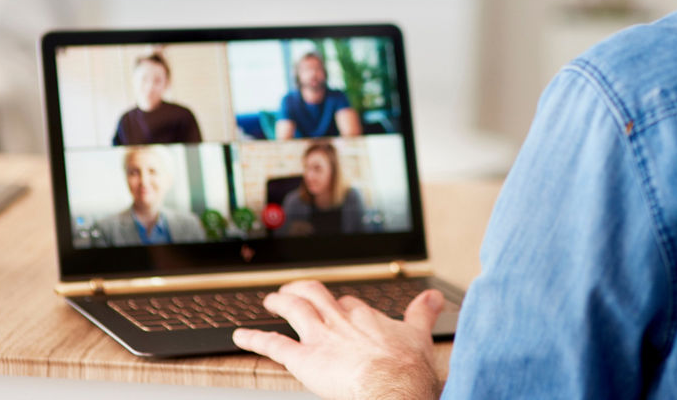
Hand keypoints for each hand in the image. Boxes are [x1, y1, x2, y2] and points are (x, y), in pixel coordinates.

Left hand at [233, 279, 444, 399]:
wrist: (393, 387)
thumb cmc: (407, 368)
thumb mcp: (420, 334)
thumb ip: (424, 313)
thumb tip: (435, 297)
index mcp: (366, 316)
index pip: (349, 303)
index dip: (341, 305)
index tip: (339, 308)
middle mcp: (340, 320)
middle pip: (316, 295)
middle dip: (303, 290)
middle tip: (294, 291)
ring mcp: (320, 337)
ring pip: (294, 309)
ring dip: (280, 302)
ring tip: (271, 301)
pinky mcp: (303, 359)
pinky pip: (273, 345)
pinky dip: (254, 339)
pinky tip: (241, 336)